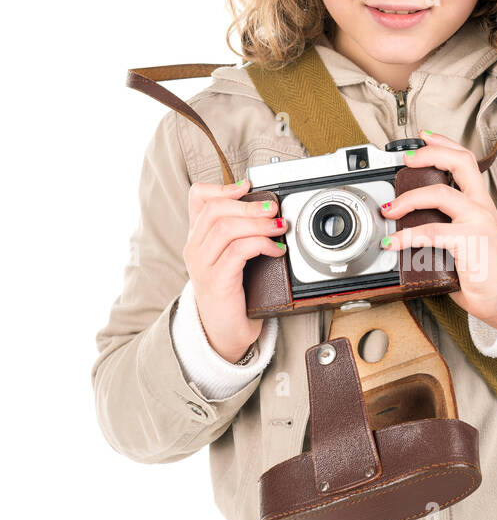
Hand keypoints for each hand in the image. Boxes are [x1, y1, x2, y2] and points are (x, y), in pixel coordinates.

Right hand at [182, 178, 287, 362]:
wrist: (223, 333)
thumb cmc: (232, 295)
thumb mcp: (233, 258)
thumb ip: (241, 235)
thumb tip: (266, 210)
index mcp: (197, 238)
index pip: (198, 198)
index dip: (223, 187)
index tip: (248, 188)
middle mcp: (194, 248)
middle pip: (216, 209)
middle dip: (249, 205)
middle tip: (274, 209)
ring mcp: (202, 264)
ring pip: (227, 228)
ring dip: (258, 224)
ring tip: (279, 228)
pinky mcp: (217, 280)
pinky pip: (238, 251)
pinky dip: (262, 244)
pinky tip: (276, 250)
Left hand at [379, 131, 496, 328]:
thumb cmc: (482, 270)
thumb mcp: (465, 238)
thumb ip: (445, 225)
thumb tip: (409, 223)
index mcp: (480, 203)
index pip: (466, 160)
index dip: (444, 143)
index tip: (424, 136)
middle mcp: (481, 207)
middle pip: (460, 162)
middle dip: (429, 154)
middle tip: (406, 159)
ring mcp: (477, 221)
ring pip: (440, 194)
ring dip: (408, 199)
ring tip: (389, 208)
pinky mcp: (470, 241)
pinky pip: (431, 232)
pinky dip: (406, 236)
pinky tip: (392, 242)